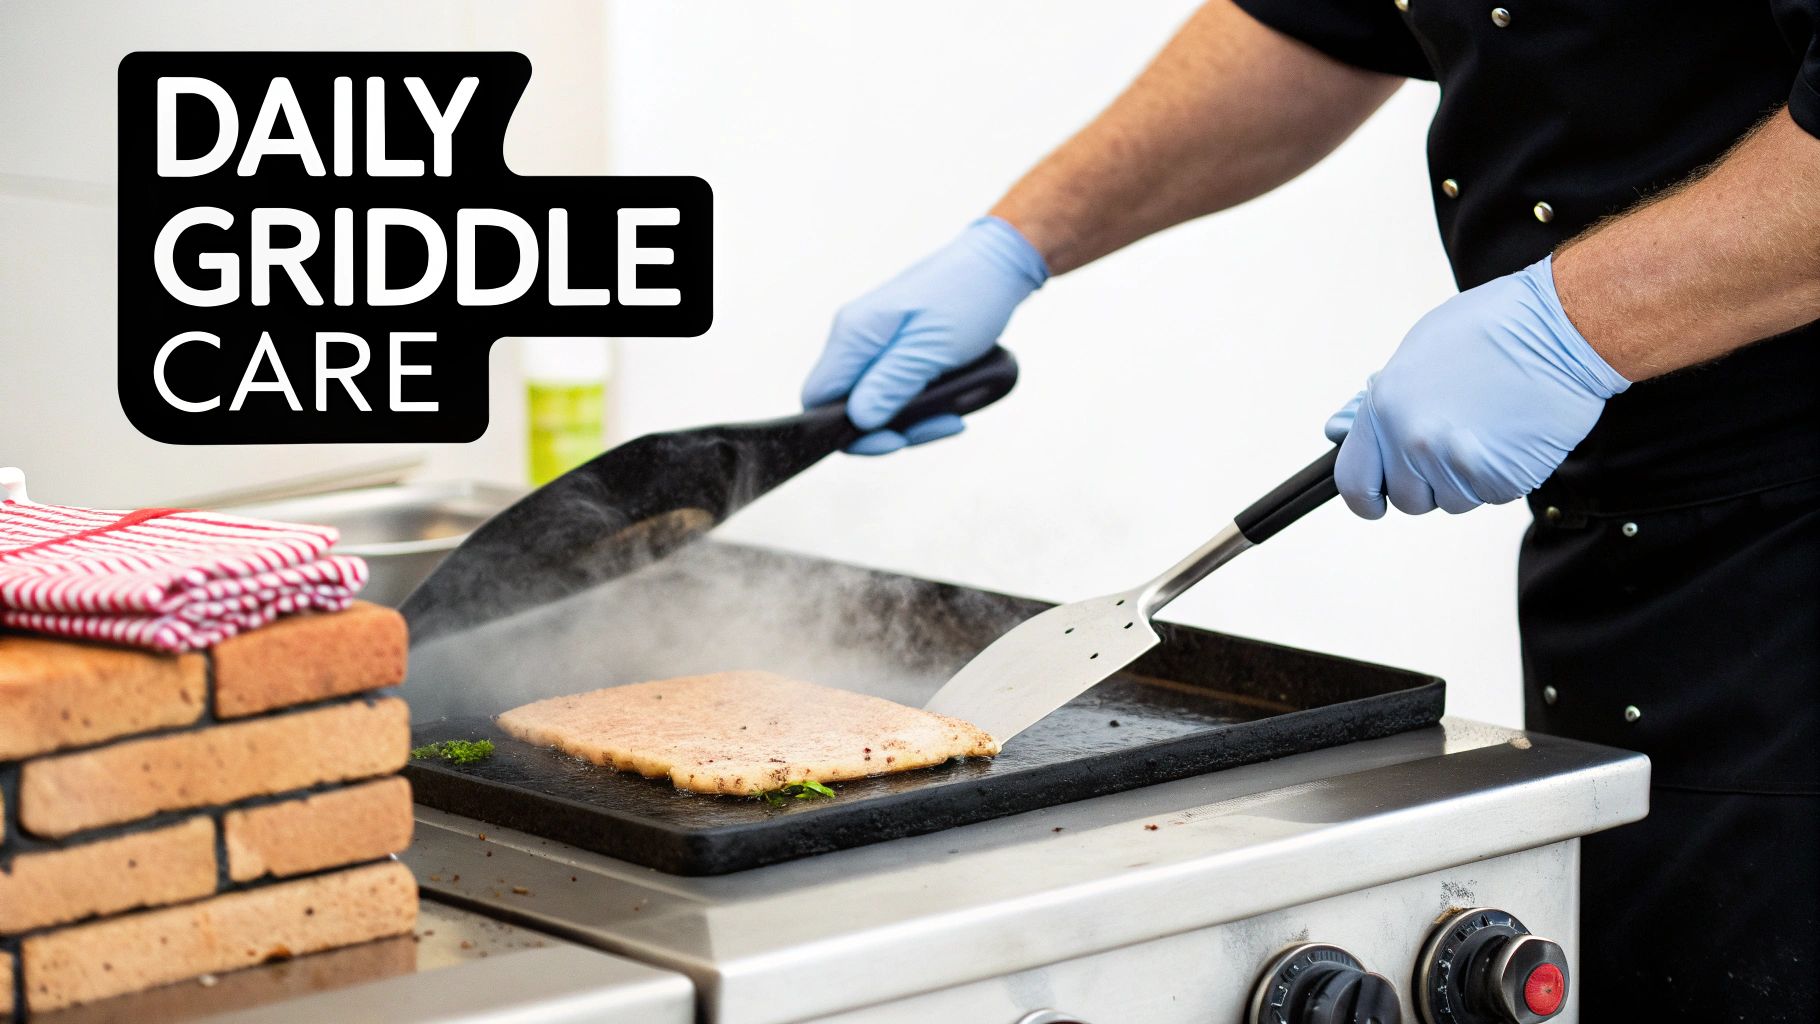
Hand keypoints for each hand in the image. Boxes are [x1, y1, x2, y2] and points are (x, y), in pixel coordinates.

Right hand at [802, 216, 1046, 454]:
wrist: (998, 265)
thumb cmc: (968, 296)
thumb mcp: (931, 349)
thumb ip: (890, 385)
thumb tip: (859, 421)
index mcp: (854, 333)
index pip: (818, 398)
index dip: (848, 432)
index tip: (892, 441)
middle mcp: (856, 338)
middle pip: (848, 406)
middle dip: (889, 428)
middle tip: (936, 427)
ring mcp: (874, 342)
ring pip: (874, 402)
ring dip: (912, 420)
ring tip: (953, 417)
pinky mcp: (894, 347)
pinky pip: (894, 388)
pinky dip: (921, 404)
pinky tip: (952, 406)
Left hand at [1324, 255, 1631, 517]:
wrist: (1562, 330)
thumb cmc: (1492, 328)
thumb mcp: (1416, 350)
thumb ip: (1379, 400)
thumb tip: (1342, 430)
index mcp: (1385, 408)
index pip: (1354, 481)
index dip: (1366, 495)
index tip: (1376, 499)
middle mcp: (1414, 442)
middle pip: (1407, 498)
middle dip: (1424, 482)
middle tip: (1449, 446)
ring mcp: (1458, 464)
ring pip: (1450, 501)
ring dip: (1464, 479)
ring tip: (1486, 431)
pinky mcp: (1501, 478)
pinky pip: (1489, 496)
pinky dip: (1499, 476)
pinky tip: (1509, 438)